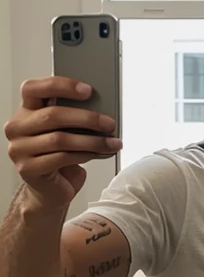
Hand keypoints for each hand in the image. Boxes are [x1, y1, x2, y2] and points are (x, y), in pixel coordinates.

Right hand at [4, 76, 121, 208]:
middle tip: (109, 123)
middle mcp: (17, 127)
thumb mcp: (64, 131)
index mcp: (25, 111)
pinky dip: (84, 155)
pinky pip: (61, 158)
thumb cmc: (59, 157)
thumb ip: (71, 117)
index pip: (34, 88)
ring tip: (112, 142)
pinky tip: (99, 153)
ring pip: (59, 139)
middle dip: (86, 118)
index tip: (88, 90)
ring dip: (91, 140)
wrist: (50, 190)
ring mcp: (19, 149)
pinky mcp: (28, 169)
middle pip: (52, 115)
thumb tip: (101, 109)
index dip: (61, 86)